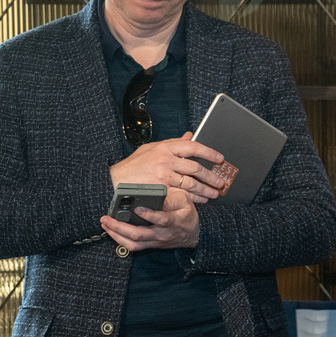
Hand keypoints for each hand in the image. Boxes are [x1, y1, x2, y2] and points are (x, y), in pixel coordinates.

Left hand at [101, 179, 200, 250]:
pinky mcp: (149, 244)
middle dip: (120, 227)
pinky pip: (132, 246)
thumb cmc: (187, 215)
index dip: (149, 215)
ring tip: (105, 225)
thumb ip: (172, 198)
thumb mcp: (185, 201)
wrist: (192, 235)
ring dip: (116, 235)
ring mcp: (154, 241)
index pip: (160, 220)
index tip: (138, 208)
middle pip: (139, 234)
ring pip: (133, 243)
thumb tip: (157, 195)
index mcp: (172, 221)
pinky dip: (119, 239)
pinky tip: (111, 231)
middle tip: (106, 218)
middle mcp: (161, 234)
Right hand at [111, 132, 229, 201]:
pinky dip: (193, 198)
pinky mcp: (160, 190)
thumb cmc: (133, 165)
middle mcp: (165, 160)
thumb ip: (173, 143)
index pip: (192, 147)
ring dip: (204, 189)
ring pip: (190, 183)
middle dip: (210, 176)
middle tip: (220, 181)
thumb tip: (190, 136)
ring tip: (213, 193)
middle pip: (195, 168)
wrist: (115, 180)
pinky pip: (181, 195)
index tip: (219, 158)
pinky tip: (200, 200)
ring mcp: (163, 176)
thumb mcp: (152, 148)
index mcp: (165, 148)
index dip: (208, 152)